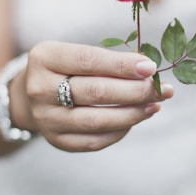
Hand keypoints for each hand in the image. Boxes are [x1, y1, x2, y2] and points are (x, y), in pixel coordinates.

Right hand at [15, 41, 172, 151]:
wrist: (33, 93)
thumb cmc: (66, 67)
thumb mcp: (77, 53)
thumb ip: (108, 60)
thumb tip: (147, 71)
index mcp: (45, 58)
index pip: (89, 60)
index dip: (122, 65)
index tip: (151, 68)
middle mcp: (40, 89)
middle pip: (95, 92)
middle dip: (135, 91)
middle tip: (162, 89)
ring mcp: (46, 118)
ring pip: (96, 121)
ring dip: (132, 113)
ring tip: (155, 105)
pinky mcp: (56, 140)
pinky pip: (94, 141)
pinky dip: (120, 131)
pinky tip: (136, 118)